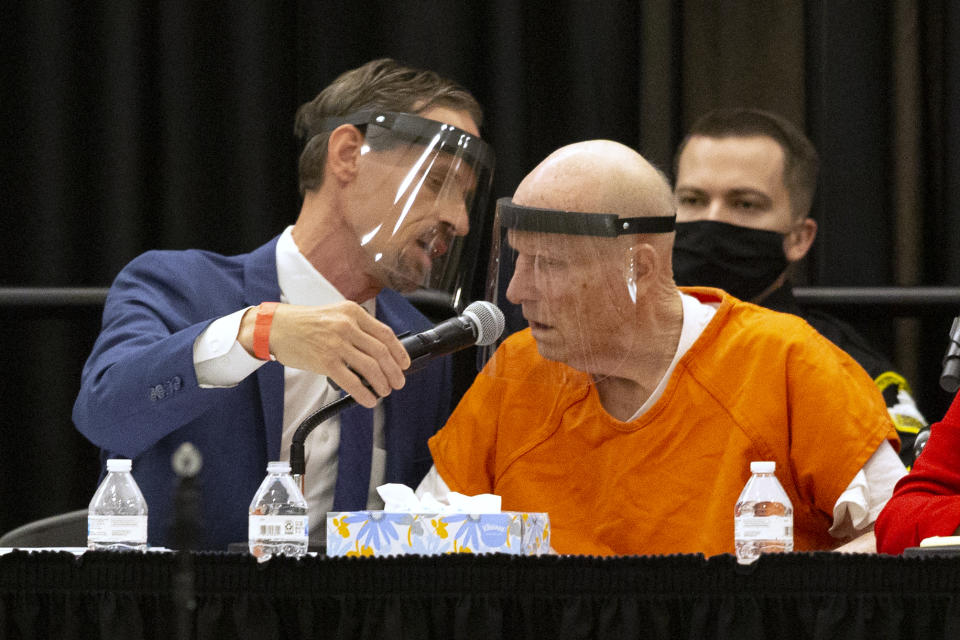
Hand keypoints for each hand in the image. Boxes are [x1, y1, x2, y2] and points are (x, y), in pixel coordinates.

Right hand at [240, 302, 409, 406]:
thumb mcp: (334, 314)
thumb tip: (377, 350)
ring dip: (382, 383)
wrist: (274, 327)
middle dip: (394, 371)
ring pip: (371, 367)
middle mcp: (347, 326)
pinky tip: (368, 399)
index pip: (385, 334)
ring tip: (385, 391)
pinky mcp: (325, 361)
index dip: (399, 352)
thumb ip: (355, 327)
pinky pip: (352, 381)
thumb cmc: (303, 322)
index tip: (404, 363)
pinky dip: (364, 393)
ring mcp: (336, 344)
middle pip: (382, 352)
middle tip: (398, 382)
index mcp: (352, 312)